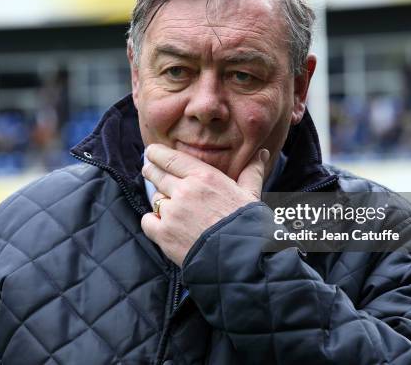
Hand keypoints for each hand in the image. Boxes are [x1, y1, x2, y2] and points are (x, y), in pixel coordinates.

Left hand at [141, 144, 268, 266]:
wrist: (242, 258)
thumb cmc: (249, 225)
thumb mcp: (252, 194)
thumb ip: (252, 171)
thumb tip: (262, 153)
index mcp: (204, 177)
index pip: (170, 158)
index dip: (156, 154)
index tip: (151, 152)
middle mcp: (184, 191)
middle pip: (156, 175)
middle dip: (151, 171)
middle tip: (149, 171)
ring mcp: (172, 212)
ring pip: (155, 199)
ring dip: (160, 200)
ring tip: (169, 206)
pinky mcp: (164, 234)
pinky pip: (147, 221)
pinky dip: (153, 222)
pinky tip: (162, 224)